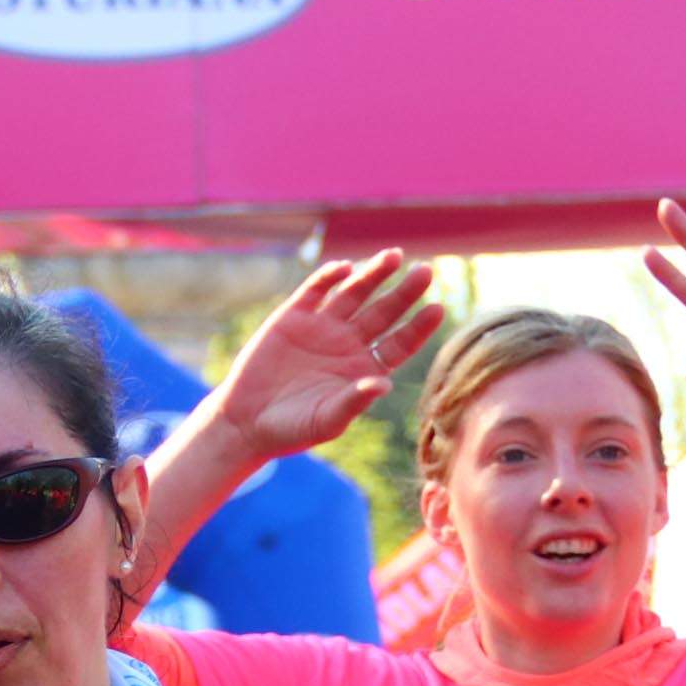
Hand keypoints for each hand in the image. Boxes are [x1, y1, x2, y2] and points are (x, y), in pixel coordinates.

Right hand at [207, 250, 442, 458]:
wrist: (247, 421)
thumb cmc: (292, 429)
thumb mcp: (325, 421)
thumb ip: (353, 402)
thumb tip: (383, 384)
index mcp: (364, 369)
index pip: (399, 343)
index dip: (419, 327)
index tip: (438, 309)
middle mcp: (349, 343)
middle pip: (384, 312)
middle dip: (404, 292)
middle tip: (425, 272)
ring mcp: (322, 327)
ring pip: (354, 293)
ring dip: (373, 274)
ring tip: (393, 256)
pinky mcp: (294, 316)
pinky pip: (316, 291)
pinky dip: (328, 278)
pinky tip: (344, 268)